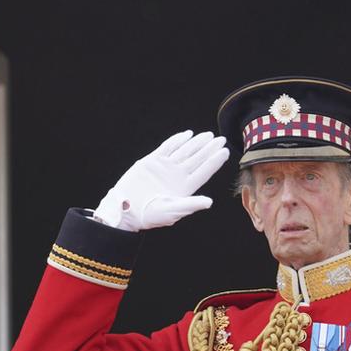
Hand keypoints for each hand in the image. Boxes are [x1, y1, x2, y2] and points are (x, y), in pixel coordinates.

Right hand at [93, 130, 229, 231]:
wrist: (125, 209)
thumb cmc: (149, 215)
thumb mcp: (171, 211)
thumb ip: (190, 205)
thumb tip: (209, 202)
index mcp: (184, 188)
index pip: (204, 172)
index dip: (215, 161)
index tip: (225, 151)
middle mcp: (177, 176)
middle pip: (197, 159)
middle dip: (209, 149)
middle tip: (221, 139)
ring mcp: (165, 167)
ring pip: (184, 151)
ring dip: (196, 143)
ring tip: (207, 135)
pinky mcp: (152, 161)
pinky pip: (167, 147)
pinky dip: (176, 140)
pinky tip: (186, 134)